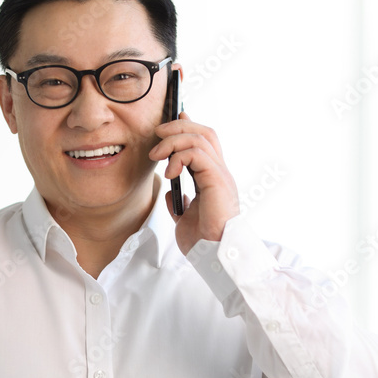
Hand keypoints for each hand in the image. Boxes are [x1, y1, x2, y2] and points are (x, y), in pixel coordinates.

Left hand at [149, 111, 239, 254]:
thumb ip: (180, 203)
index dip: (188, 128)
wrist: (213, 255)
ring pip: (200, 138)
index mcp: (213, 180)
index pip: (204, 143)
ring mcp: (220, 175)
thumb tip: (171, 192)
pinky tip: (169, 172)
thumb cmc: (203, 241)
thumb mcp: (185, 218)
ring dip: (173, 141)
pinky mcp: (217, 180)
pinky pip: (197, 154)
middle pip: (204, 133)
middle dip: (178, 127)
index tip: (170, 123)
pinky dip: (178, 157)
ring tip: (157, 155)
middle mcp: (219, 173)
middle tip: (157, 133)